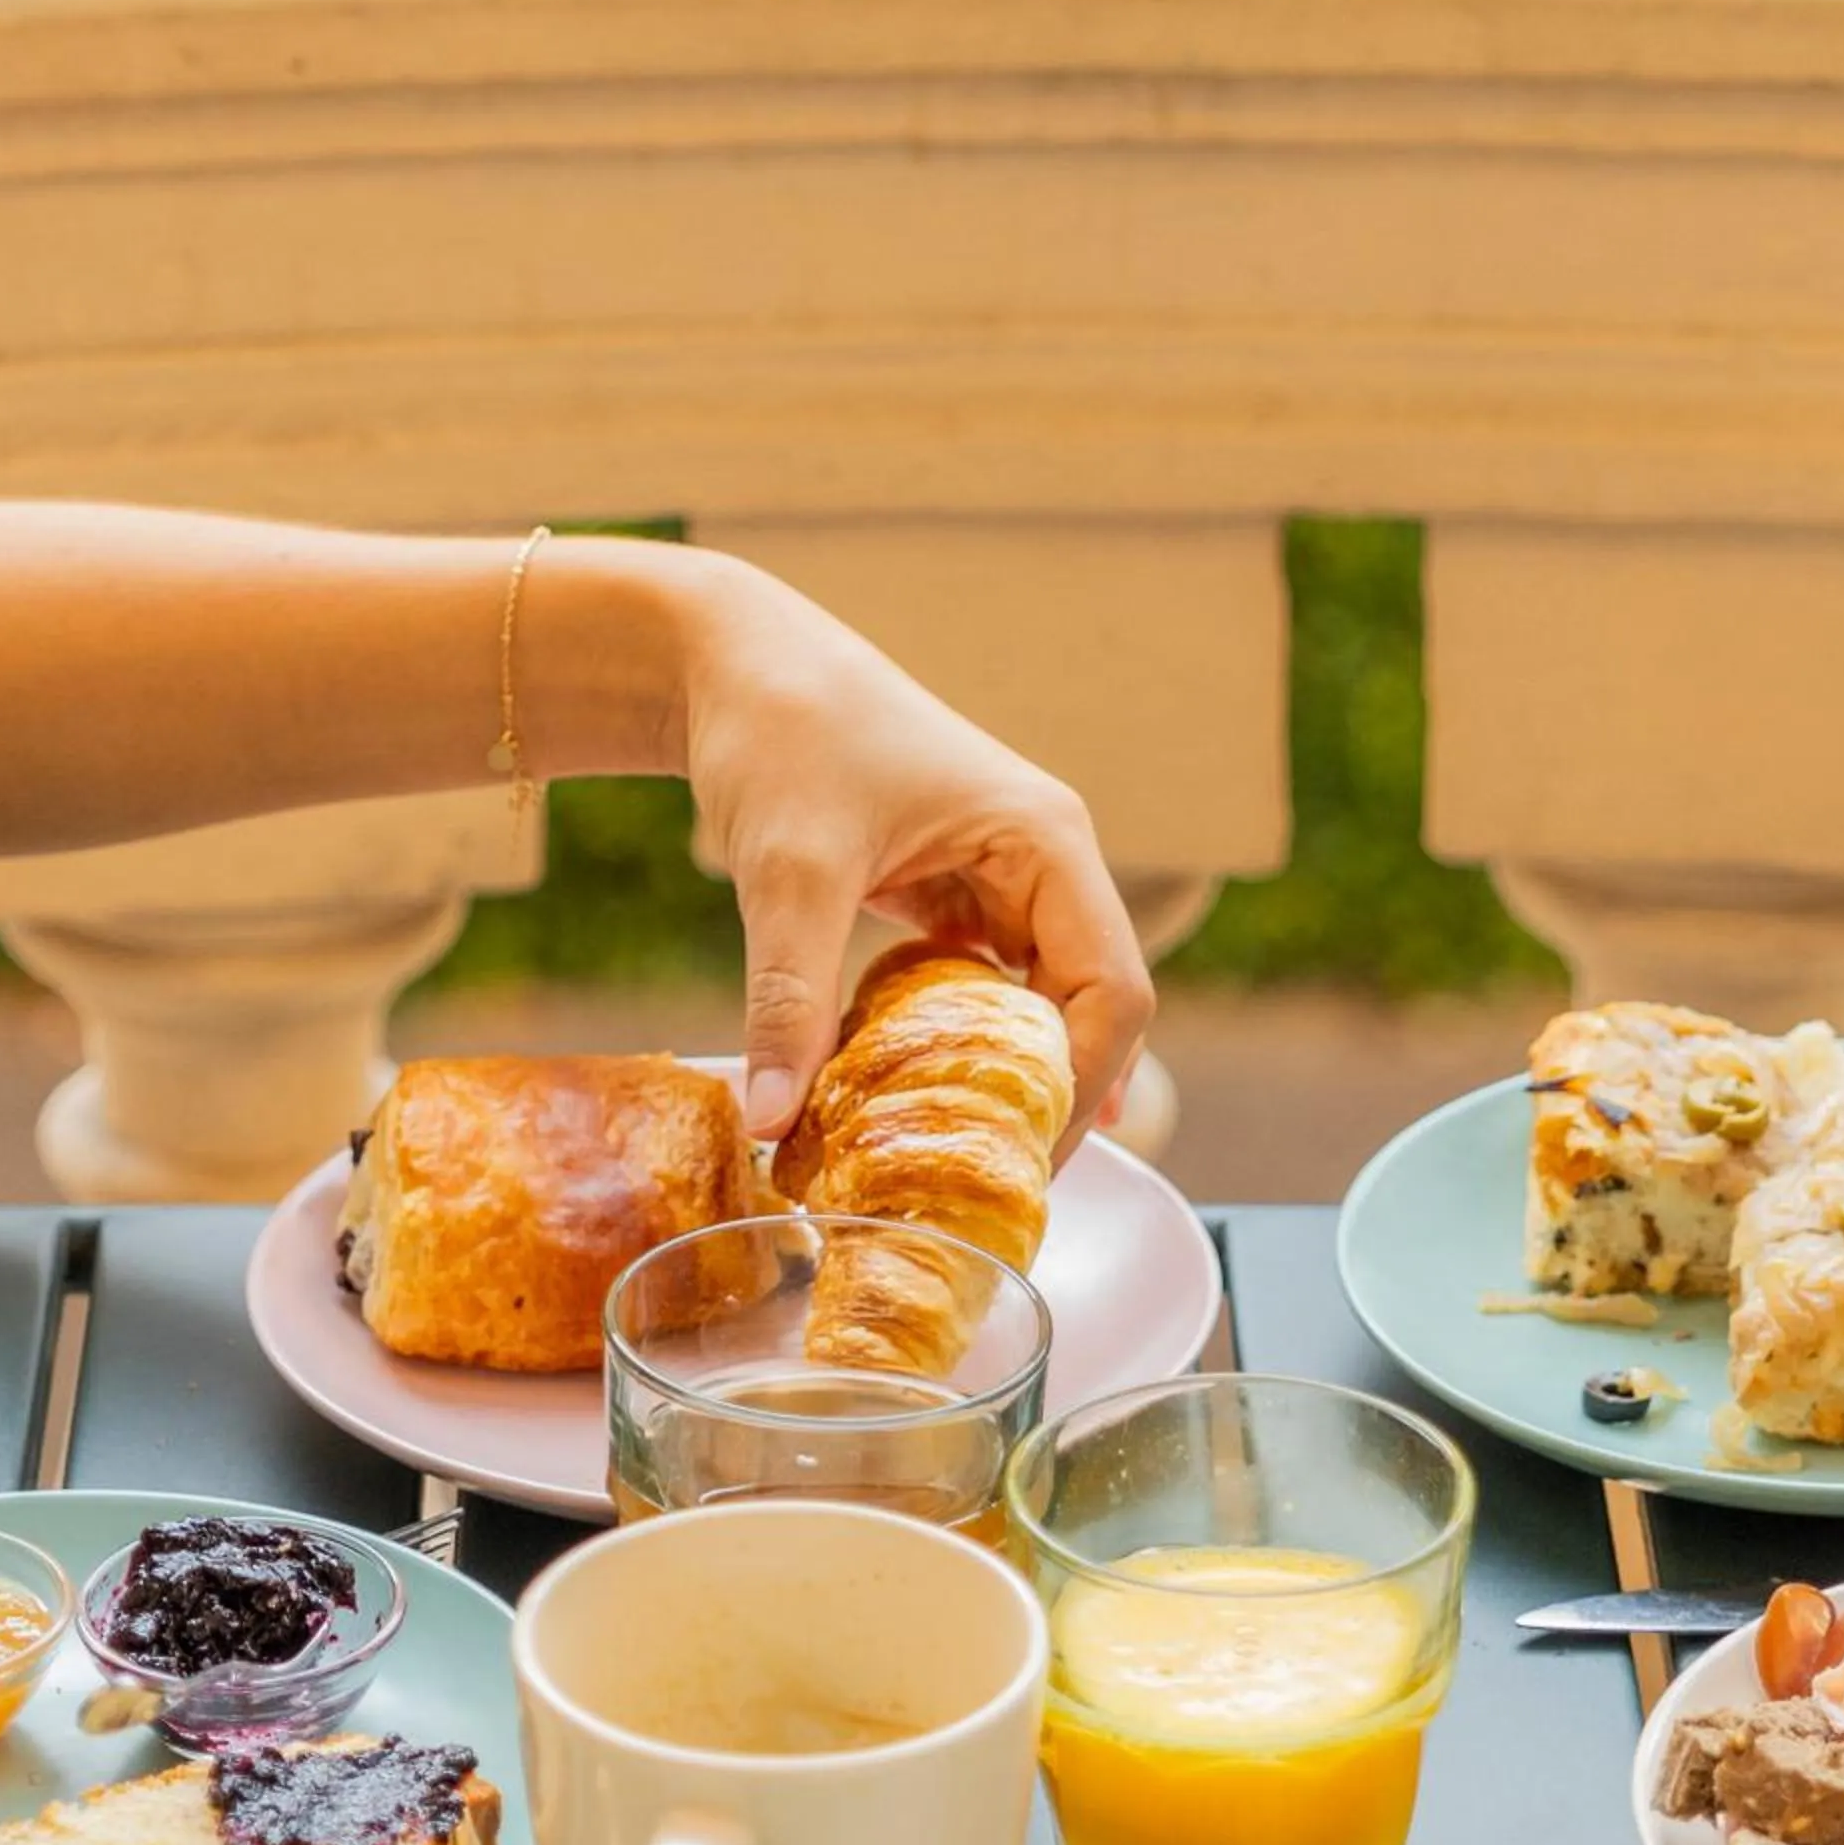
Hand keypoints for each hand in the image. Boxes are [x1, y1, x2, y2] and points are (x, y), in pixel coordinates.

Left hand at [674, 558, 1153, 1153]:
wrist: (728, 660)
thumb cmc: (782, 732)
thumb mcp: (789, 871)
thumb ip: (789, 999)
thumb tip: (772, 1121)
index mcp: (1048, 842)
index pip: (1115, 989)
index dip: (1085, 1083)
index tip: (1025, 1158)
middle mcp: (1045, 864)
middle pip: (1089, 1008)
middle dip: (1049, 1094)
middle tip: (992, 1184)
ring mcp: (1002, 880)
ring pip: (1035, 1005)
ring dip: (1001, 1076)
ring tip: (958, 1159)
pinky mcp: (951, 895)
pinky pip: (979, 991)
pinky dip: (952, 1046)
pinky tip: (913, 1101)